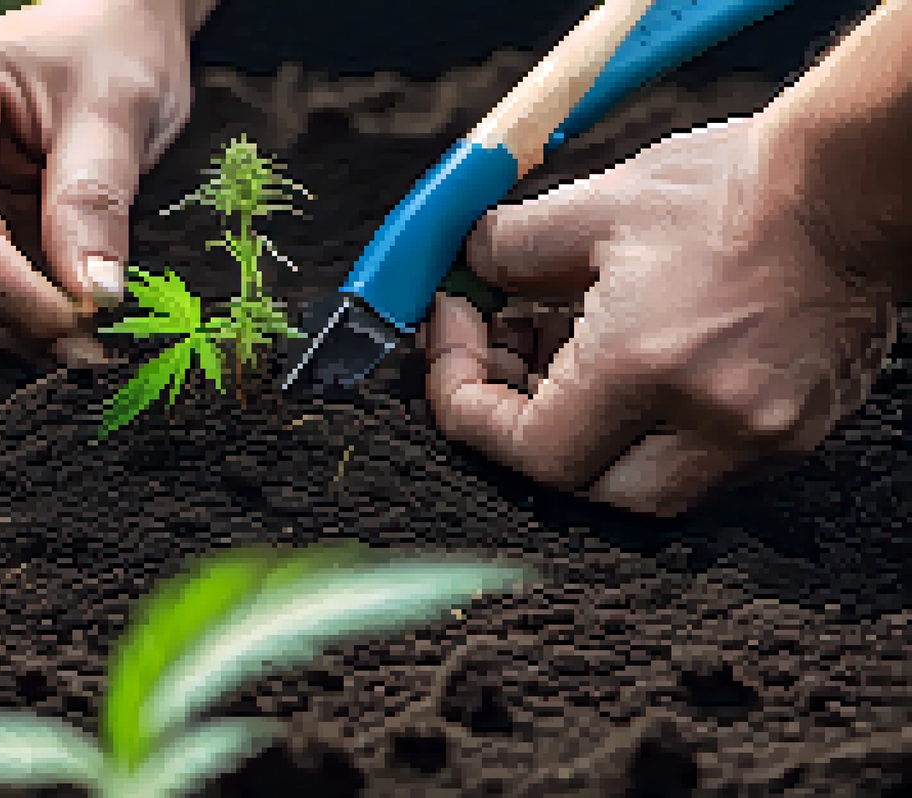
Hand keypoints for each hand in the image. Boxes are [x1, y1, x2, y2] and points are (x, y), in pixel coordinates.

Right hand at [0, 0, 195, 366]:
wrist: (108, 33)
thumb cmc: (112, 51)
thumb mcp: (120, 110)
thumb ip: (95, 201)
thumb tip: (92, 297)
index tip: (73, 321)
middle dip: (0, 318)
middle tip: (88, 350)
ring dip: (2, 325)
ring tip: (83, 340)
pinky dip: (5, 312)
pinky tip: (59, 319)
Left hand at [423, 116, 898, 516]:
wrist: (859, 185)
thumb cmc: (741, 188)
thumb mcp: (597, 206)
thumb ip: (510, 250)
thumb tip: (468, 273)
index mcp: (648, 370)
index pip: (526, 448)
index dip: (465, 398)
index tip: (454, 331)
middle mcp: (710, 424)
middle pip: (579, 485)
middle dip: (521, 426)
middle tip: (499, 351)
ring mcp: (763, 440)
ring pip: (640, 486)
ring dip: (584, 433)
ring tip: (561, 346)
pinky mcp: (796, 433)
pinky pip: (699, 464)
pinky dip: (646, 429)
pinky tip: (628, 362)